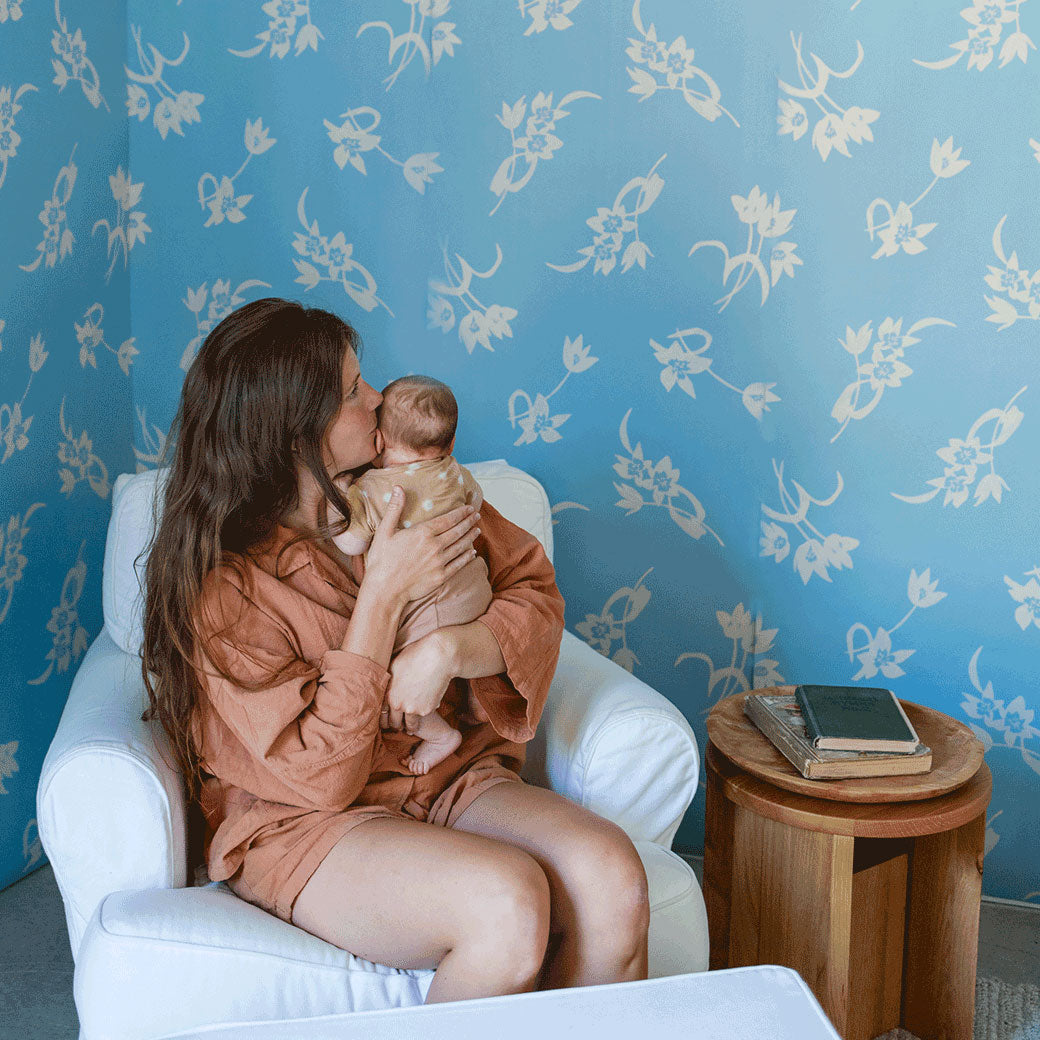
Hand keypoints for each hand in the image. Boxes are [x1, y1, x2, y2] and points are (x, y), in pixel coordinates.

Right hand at [363, 487, 480, 608]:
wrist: (384, 590)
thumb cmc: (381, 560)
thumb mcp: (384, 531)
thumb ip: (395, 509)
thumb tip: (398, 488)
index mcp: (423, 533)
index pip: (448, 519)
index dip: (461, 513)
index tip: (469, 508)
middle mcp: (435, 546)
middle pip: (458, 531)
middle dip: (469, 522)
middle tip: (477, 516)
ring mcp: (439, 562)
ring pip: (460, 546)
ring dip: (470, 537)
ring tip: (478, 530)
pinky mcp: (441, 577)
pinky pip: (458, 564)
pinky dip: (467, 557)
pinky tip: (472, 552)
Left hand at [382, 630, 455, 730]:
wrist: (438, 657)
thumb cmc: (415, 656)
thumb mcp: (394, 666)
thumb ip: (388, 682)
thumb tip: (383, 686)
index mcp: (389, 694)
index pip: (382, 716)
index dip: (384, 719)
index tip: (387, 720)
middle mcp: (399, 705)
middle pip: (395, 724)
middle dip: (397, 724)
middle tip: (399, 724)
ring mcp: (414, 709)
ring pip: (410, 726)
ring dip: (410, 725)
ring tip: (411, 724)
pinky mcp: (428, 710)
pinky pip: (423, 716)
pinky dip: (423, 714)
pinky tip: (424, 708)